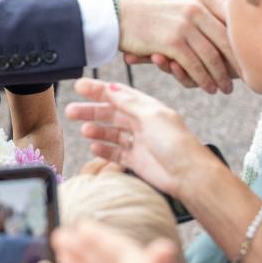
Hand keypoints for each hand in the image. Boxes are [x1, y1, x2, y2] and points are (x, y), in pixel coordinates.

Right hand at [66, 78, 209, 198]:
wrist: (190, 176)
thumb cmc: (177, 144)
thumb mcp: (152, 116)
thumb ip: (129, 103)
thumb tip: (111, 88)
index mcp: (147, 108)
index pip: (118, 94)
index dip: (98, 89)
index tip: (80, 86)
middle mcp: (141, 123)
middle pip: (110, 112)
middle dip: (90, 110)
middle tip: (71, 111)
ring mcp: (138, 142)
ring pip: (110, 132)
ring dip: (95, 129)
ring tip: (84, 131)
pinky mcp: (136, 160)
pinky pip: (115, 152)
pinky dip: (103, 149)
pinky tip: (94, 147)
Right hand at [116, 0, 237, 93]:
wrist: (116, 13)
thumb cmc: (146, 8)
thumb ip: (202, 3)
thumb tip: (228, 17)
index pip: (232, 21)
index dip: (243, 41)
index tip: (249, 57)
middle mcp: (197, 7)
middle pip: (227, 40)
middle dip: (235, 63)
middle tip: (241, 79)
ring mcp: (186, 24)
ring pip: (213, 56)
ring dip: (220, 76)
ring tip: (224, 88)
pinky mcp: (173, 41)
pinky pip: (195, 65)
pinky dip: (203, 79)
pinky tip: (207, 87)